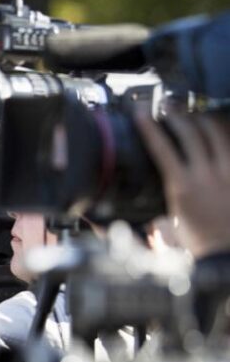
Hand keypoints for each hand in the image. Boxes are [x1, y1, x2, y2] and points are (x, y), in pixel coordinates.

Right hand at [135, 110, 229, 257]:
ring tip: (193, 114)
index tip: (140, 113)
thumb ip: (157, 217)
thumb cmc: (200, 245)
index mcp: (181, 187)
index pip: (162, 148)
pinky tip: (217, 133)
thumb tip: (146, 216)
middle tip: (167, 106)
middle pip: (190, 133)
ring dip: (202, 120)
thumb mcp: (170, 229)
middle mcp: (205, 176)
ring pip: (216, 135)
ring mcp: (226, 174)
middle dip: (176, 115)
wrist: (228, 255)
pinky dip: (223, 136)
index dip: (149, 127)